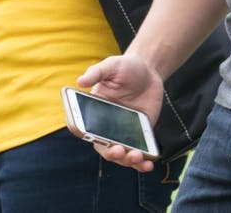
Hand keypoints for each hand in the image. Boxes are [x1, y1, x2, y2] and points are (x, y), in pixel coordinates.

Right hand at [77, 54, 163, 171]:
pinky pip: (138, 154)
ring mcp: (121, 132)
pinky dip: (142, 163)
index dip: (80, 131)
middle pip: (102, 146)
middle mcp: (105, 125)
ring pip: (120, 155)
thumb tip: (80, 81)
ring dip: (126, 161)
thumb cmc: (126, 67)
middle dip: (110, 153)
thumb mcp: (112, 65)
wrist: (149, 71)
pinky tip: (148, 164)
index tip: (86, 134)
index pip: (81, 124)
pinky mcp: (138, 136)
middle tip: (118, 150)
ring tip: (136, 156)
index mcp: (94, 110)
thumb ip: (97, 72)